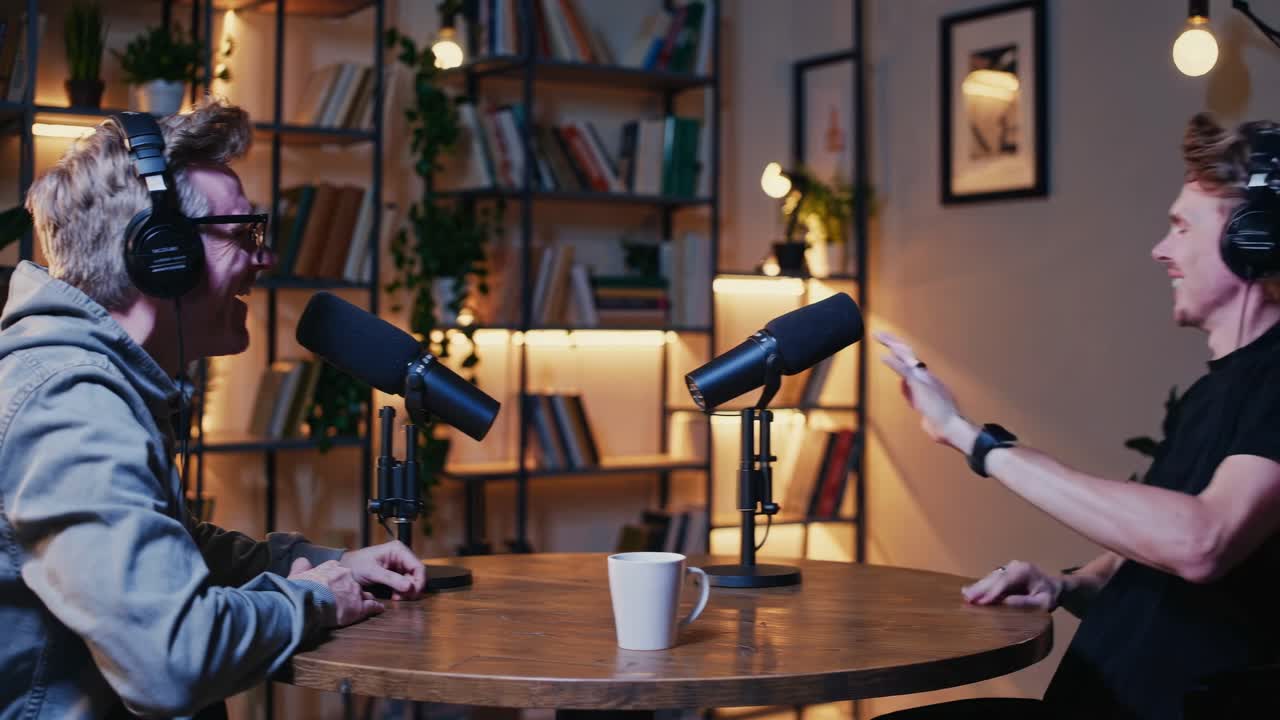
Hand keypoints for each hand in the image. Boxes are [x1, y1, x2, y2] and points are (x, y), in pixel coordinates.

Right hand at [288, 558, 383, 626]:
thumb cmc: (301, 590)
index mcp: (332, 568)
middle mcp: (346, 576)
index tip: (337, 584)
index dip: (338, 579)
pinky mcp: (359, 606)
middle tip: (348, 596)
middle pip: (352, 582)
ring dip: (362, 598)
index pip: (339, 571)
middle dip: (351, 589)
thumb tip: (302, 561)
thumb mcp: (297, 575)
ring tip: (363, 602)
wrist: (308, 603)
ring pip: (363, 593)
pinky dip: (376, 607)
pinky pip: (372, 605)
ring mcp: (354, 591)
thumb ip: (301, 567)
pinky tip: (379, 608)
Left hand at [338, 541, 426, 599]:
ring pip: (412, 580)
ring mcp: (399, 564)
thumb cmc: (355, 565)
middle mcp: (401, 556)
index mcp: (398, 550)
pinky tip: (395, 595)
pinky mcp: (396, 573)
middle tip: (402, 597)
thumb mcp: (372, 572)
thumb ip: (391, 579)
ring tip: (396, 597)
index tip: (414, 593)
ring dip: (407, 591)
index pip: (418, 566)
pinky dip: (402, 591)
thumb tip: (409, 587)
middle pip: (417, 574)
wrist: (345, 569)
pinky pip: (405, 584)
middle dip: (412, 587)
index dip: (419, 581)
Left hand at [874, 331, 974, 450]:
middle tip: (879, 333)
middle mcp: (926, 375)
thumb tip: (901, 385)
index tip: (889, 342)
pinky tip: (883, 357)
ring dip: (891, 344)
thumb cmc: (939, 420)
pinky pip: (905, 371)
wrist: (950, 426)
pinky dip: (893, 363)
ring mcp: (924, 378)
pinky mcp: (921, 385)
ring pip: (906, 356)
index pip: (911, 361)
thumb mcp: (922, 404)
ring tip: (878, 335)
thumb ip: (911, 394)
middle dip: (892, 341)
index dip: (899, 351)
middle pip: (908, 353)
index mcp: (927, 379)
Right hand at [961, 560, 1065, 610]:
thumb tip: (1006, 602)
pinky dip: (981, 585)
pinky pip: (992, 579)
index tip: (981, 601)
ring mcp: (1008, 568)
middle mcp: (1014, 566)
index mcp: (1024, 571)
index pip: (1005, 582)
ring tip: (965, 594)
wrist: (1055, 586)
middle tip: (966, 598)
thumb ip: (1026, 602)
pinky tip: (969, 590)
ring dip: (978, 587)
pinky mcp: (1005, 572)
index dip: (992, 592)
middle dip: (980, 588)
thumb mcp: (1043, 603)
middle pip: (994, 578)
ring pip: (991, 577)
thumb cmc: (1050, 596)